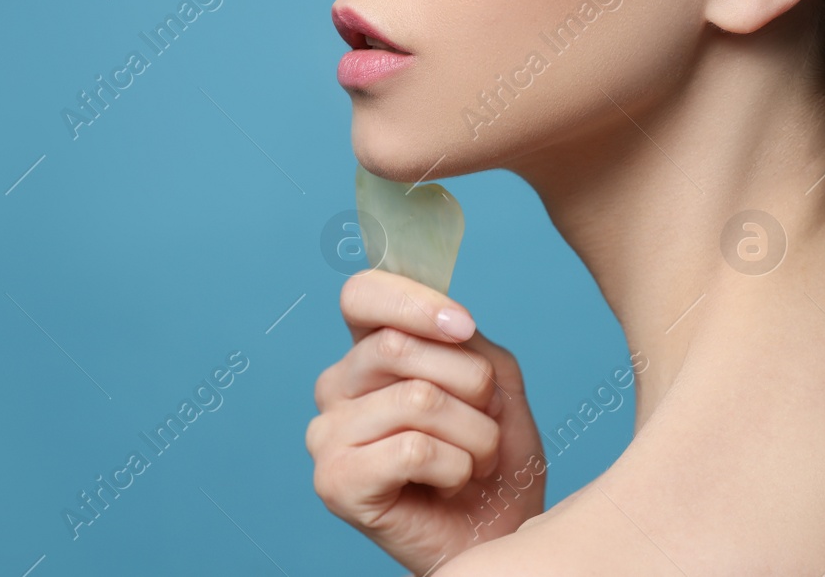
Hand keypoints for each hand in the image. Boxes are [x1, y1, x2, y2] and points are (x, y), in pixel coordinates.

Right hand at [307, 269, 546, 573]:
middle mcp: (336, 386)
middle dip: (470, 382)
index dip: (414, 301)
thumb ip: (465, 340)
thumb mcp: (494, 378)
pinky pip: (413, 448)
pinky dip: (455, 466)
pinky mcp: (334, 481)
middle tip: (487, 418)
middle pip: (400, 346)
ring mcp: (327, 434)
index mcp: (368, 351)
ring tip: (476, 459)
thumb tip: (447, 320)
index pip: (362, 293)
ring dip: (474, 433)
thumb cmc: (493, 457)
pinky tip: (451, 483)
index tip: (464, 327)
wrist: (497, 530)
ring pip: (418, 399)